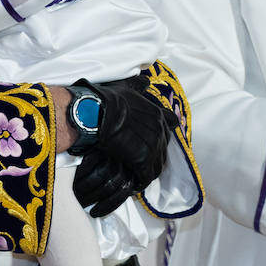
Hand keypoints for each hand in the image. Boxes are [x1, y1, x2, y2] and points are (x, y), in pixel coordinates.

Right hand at [72, 75, 177, 216]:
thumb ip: (138, 86)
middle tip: (141, 162)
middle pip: (163, 148)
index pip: (170, 126)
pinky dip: (140, 182)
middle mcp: (160, 129)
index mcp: (157, 113)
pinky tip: (132, 185)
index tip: (153, 141)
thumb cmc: (107, 99)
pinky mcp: (142, 160)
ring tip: (137, 176)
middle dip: (154, 155)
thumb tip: (145, 80)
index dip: (161, 135)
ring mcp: (153, 145)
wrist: (96, 113)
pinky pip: (146, 176)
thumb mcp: (127, 88)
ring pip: (157, 164)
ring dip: (148, 171)